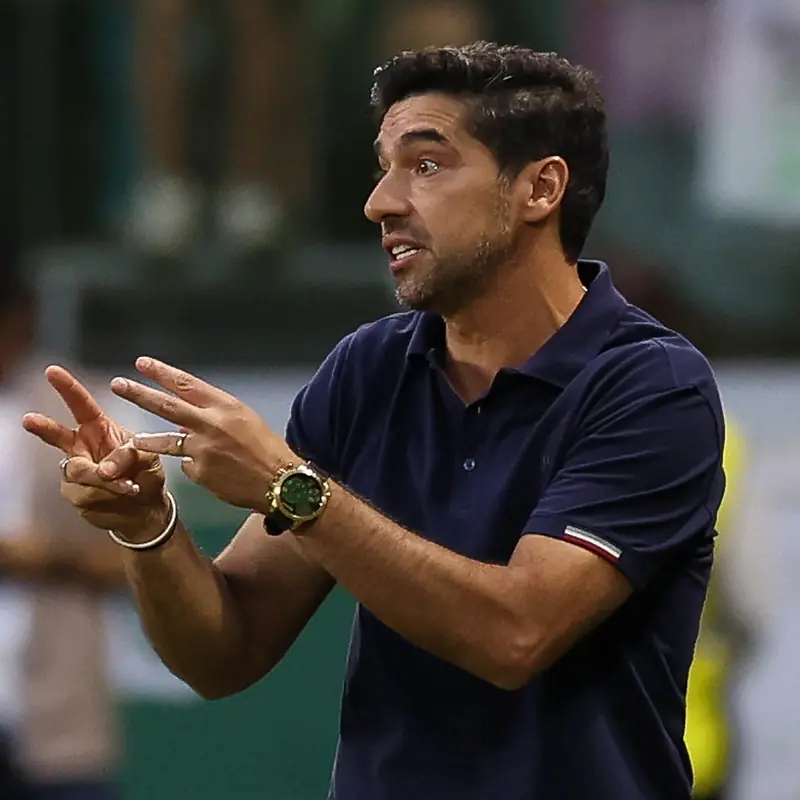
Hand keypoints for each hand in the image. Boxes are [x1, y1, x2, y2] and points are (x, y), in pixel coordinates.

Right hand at [22, 365, 168, 535]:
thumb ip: (127, 455)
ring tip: (130, 486)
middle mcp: (81, 446)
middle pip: (58, 436)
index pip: (81, 404)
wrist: (146, 507)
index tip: (52, 370)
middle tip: (29, 419)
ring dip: (106, 480)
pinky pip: (86, 493)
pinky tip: (124, 495)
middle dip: (44, 427)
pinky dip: (108, 495)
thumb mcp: (147, 457)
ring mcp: (75, 470)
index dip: (67, 387)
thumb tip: (104, 469)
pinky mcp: (75, 494)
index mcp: (98, 428)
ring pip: (79, 471)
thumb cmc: (145, 473)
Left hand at [109, 357, 294, 510]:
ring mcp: (203, 449)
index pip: (186, 384)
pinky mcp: (200, 472)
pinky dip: (196, 467)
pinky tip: (215, 473)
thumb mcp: (246, 420)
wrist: (282, 482)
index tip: (142, 363)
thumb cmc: (268, 449)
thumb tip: (187, 419)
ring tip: (135, 440)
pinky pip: (188, 467)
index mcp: (226, 406)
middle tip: (119, 384)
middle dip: (139, 393)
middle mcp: (212, 424)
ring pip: (166, 442)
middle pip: (167, 406)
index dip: (162, 373)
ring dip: (148, 440)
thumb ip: (216, 415)